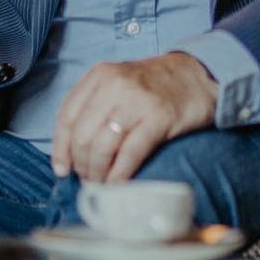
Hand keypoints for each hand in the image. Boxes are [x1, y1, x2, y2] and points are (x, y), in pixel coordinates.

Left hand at [51, 51, 217, 182]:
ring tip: (102, 183)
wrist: (198, 77)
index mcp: (100, 75)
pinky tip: (118, 184)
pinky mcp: (159, 118)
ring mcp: (137, 101)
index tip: (62, 169)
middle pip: (83, 135)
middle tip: (88, 178)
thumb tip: (69, 151)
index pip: (67, 117)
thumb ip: (94, 107)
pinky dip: (119, 175)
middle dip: (82, 164)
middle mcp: (115, 85)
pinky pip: (130, 154)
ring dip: (98, 173)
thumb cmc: (154, 86)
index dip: (61, 148)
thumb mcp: (118, 83)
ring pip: (102, 147)